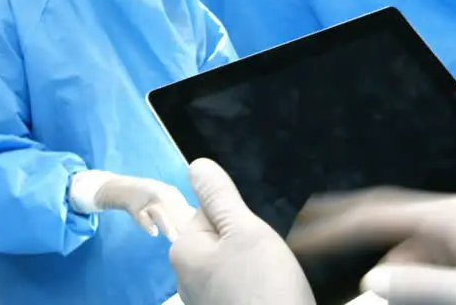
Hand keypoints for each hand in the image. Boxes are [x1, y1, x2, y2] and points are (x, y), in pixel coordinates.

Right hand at [69, 171, 196, 240]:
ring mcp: (146, 199)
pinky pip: (140, 215)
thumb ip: (180, 212)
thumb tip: (200, 224)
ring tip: (174, 239)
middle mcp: (161, 193)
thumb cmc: (149, 198)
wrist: (122, 188)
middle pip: (175, 210)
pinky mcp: (133, 206)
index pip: (185, 208)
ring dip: (167, 225)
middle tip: (191, 241)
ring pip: (159, 212)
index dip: (192, 222)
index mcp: (172, 194)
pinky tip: (154, 233)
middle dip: (183, 225)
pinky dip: (147, 224)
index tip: (201, 235)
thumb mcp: (167, 201)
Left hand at [169, 159, 315, 304]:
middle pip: (222, 238)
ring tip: (272, 280)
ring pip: (234, 264)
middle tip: (266, 260)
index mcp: (184, 251)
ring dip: (255, 266)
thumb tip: (196, 165)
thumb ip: (220, 197)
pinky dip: (256, 288)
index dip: (238, 217)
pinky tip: (270, 295)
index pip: (209, 210)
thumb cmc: (263, 288)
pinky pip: (240, 287)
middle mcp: (186, 278)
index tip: (253, 238)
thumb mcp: (244, 231)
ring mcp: (204, 301)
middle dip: (248, 242)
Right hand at [287, 188, 455, 304]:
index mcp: (450, 216)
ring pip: (410, 246)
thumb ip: (422, 287)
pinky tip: (401, 288)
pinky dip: (412, 274)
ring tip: (367, 292)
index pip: (377, 211)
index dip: (336, 221)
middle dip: (352, 231)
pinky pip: (431, 258)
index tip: (303, 232)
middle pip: (389, 220)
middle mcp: (455, 215)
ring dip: (389, 268)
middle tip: (313, 240)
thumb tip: (372, 277)